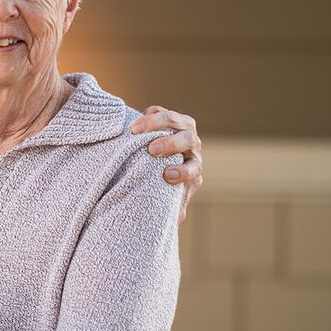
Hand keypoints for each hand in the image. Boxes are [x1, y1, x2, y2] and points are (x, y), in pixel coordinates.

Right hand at [131, 105, 202, 221]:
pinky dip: (151, 113)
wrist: (155, 163)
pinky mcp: (166, 118)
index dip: (183, 172)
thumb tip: (175, 219)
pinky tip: (138, 119)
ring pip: (175, 120)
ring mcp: (180, 129)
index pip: (194, 169)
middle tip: (153, 150)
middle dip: (172, 144)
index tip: (167, 176)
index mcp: (193, 168)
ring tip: (136, 131)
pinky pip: (161, 111)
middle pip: (188, 140)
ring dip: (156, 123)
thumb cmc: (160, 186)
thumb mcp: (166, 199)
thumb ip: (171, 208)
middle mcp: (190, 146)